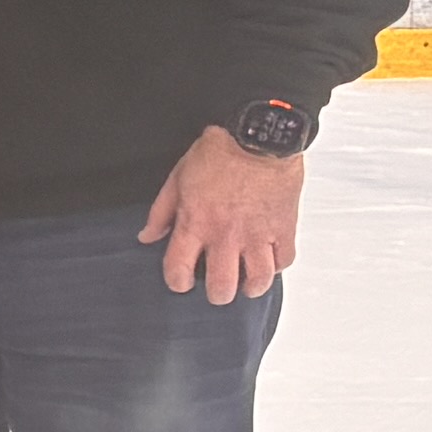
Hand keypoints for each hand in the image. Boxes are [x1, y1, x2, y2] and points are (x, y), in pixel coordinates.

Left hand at [142, 125, 304, 303]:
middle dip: (218, 294)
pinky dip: (276, 266)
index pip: (179, 269)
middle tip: (218, 288)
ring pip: (258, 280)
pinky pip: (284, 261)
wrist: (259, 137)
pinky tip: (269, 262)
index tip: (181, 281)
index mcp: (195, 224)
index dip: (178, 282)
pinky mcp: (284, 228)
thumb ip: (161, 213)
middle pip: (223, 286)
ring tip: (246, 283)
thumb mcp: (177, 179)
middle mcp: (226, 236)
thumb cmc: (218, 153)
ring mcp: (258, 235)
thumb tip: (147, 236)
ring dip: (251, 286)